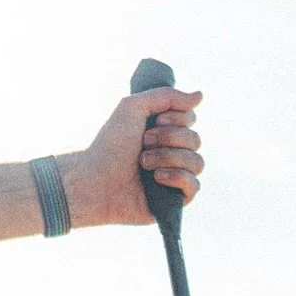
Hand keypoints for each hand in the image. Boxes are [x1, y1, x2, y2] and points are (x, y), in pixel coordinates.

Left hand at [61, 86, 203, 229]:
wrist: (95, 178)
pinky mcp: (174, 200)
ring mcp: (173, 177)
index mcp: (162, 132)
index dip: (178, 118)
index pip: (190, 120)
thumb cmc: (110, 144)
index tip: (156, 120)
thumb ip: (167, 96)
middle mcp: (171, 153)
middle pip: (195, 139)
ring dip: (168, 157)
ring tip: (144, 162)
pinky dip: (177, 177)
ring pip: (197, 162)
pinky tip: (156, 178)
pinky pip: (195, 186)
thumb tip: (200, 95)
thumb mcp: (134, 107)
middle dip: (169, 138)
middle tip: (143, 142)